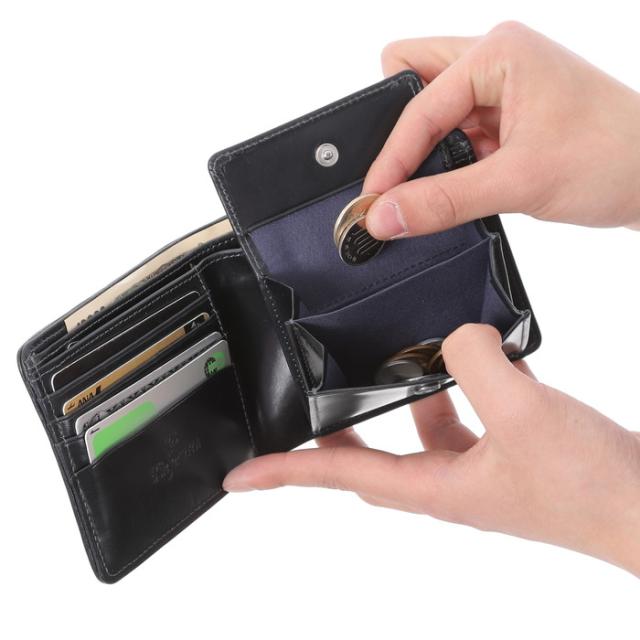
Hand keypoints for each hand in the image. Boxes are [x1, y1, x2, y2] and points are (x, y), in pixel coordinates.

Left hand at [224, 324, 639, 575]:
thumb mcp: (522, 411)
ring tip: (399, 358)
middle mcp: (448, 481)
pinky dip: (461, 384)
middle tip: (315, 397)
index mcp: (435, 487)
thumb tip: (457, 336)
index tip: (241, 474)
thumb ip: (475, 361)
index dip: (284, 472)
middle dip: (337, 427)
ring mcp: (477, 467)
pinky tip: (476, 355)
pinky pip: (466, 412)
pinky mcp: (506, 450)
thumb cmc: (593, 489)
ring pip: (421, 427)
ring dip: (406, 395)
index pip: (339, 475)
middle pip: (369, 454)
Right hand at [362, 21, 639, 238]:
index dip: (392, 156)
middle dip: (398, 132)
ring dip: (424, 150)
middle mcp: (495, 59)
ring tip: (429, 187)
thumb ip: (442, 200)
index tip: (373, 200)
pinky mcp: (507, 114)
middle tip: (396, 179)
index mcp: (498, 53)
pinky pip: (455, 131)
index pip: (418, 103)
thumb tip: (383, 215)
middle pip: (412, 79)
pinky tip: (454, 187)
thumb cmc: (616, 158)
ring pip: (432, 108)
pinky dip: (446, 162)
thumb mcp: (519, 182)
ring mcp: (501, 86)